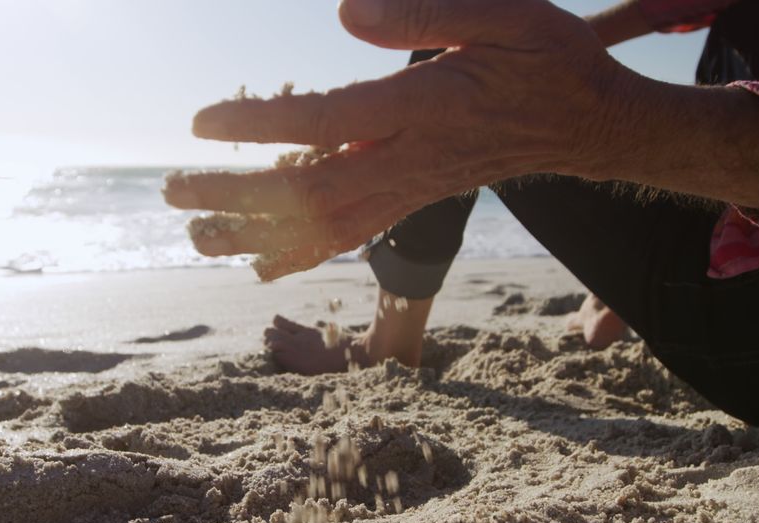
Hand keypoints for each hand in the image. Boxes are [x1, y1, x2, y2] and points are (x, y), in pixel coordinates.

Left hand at [165, 0, 630, 279]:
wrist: (587, 124)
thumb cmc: (549, 62)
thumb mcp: (506, 14)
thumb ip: (424, 13)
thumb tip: (348, 14)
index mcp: (426, 107)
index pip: (327, 120)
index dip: (260, 125)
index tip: (201, 124)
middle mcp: (411, 159)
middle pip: (310, 192)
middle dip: (236, 196)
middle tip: (171, 190)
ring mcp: (411, 187)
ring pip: (324, 225)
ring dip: (256, 234)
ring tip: (195, 234)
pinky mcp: (413, 199)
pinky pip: (351, 237)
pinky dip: (301, 253)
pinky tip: (261, 262)